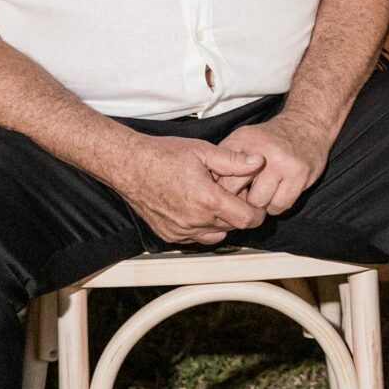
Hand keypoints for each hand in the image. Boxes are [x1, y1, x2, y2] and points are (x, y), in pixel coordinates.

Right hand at [113, 134, 266, 245]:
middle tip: (232, 195)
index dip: (257, 213)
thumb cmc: (164, 155)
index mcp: (208, 200)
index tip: (258, 206)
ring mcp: (181, 231)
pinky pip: (195, 238)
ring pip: (214, 235)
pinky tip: (196, 208)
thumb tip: (258, 162)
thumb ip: (233, 160)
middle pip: (232, 227)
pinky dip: (201, 227)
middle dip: (238, 214)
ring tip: (214, 201)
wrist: (129, 166)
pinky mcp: (169, 235)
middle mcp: (195, 221)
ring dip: (220, 222)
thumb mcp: (202, 151)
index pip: (246, 219)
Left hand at [218, 111, 334, 214]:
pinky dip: (277, 206)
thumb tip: (208, 188)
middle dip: (238, 200)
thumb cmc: (270, 139)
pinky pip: (280, 206)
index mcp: (241, 141)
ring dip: (260, 205)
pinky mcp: (299, 174)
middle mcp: (260, 151)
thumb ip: (226, 160)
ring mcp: (281, 163)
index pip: (220, 176)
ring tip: (264, 194)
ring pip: (259, 203)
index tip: (225, 195)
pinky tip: (278, 194)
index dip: (221, 192)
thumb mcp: (243, 139)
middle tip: (244, 198)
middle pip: (236, 192)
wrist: (307, 125)